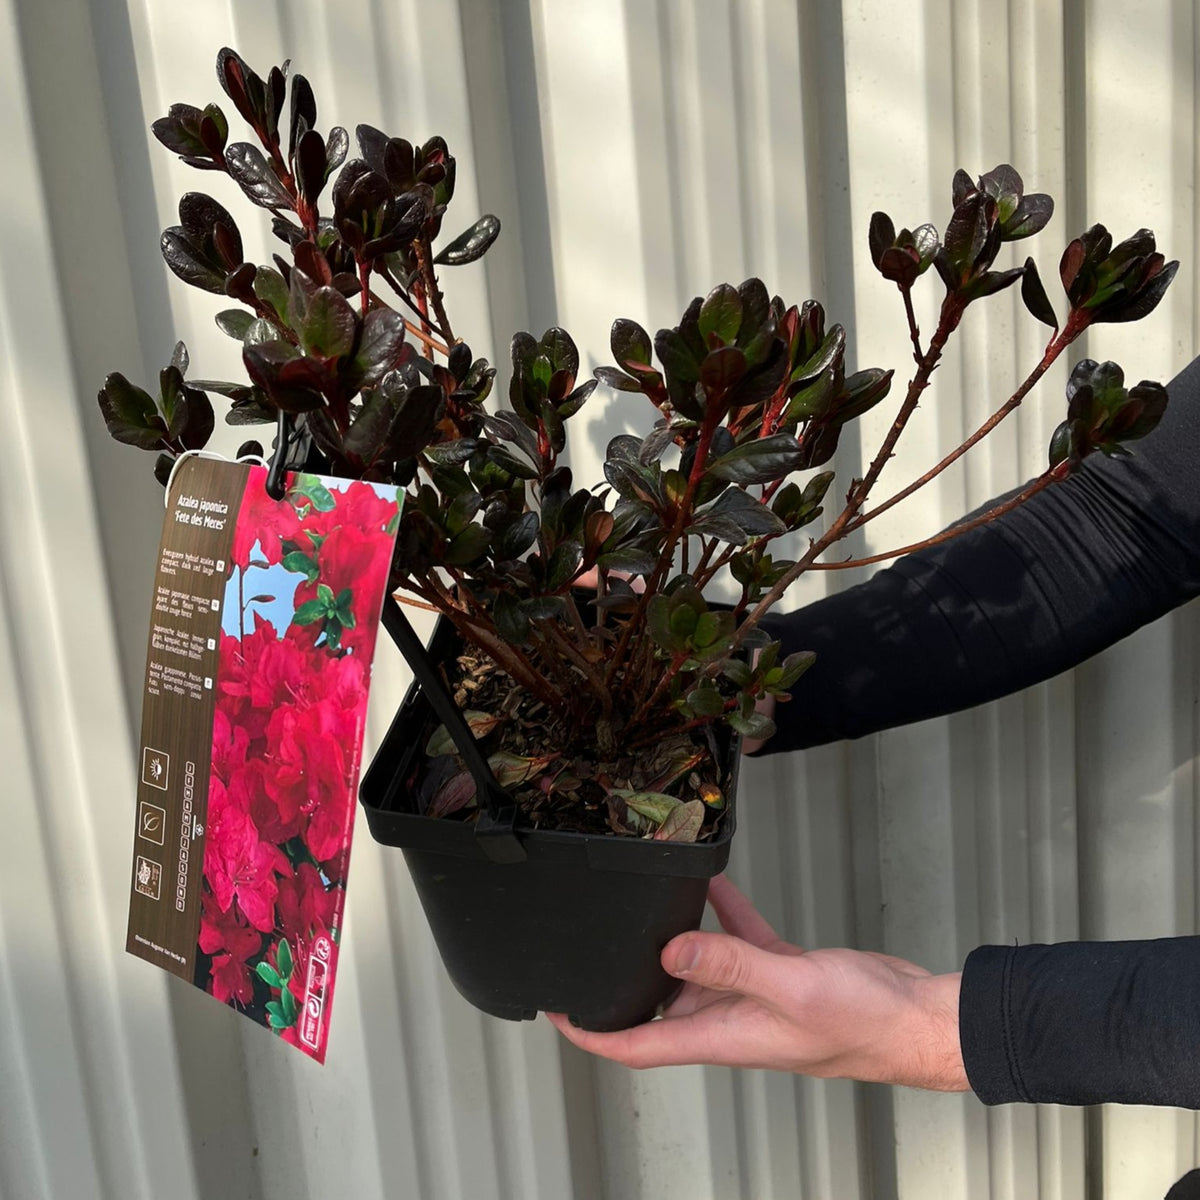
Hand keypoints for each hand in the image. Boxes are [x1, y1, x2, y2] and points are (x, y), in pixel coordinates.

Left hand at [546, 875, 968, 1090]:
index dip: (592, 1035)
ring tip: (645, 901)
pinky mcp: (780, 973)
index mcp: (722, 1036)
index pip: (637, 1046)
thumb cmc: (863, 1023)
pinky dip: (721, 912)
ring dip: (672, 938)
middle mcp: (730, 1020)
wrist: (916, 1019)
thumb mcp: (789, 988)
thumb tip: (666, 952)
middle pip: (659, 1004)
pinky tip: (709, 881)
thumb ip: (728, 966)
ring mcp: (755, 996)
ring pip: (697, 965)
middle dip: (625, 978)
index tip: (559, 1013)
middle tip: (593, 943)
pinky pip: (739, 940)